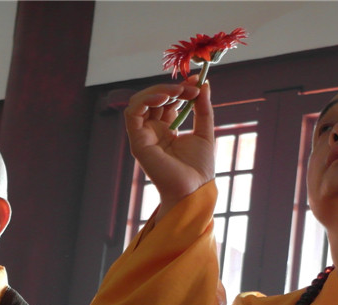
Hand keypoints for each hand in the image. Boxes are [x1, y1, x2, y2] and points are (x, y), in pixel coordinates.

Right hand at [124, 78, 214, 219]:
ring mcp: (143, 137)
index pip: (167, 101)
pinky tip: (164, 97)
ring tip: (178, 91)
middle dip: (172, 88)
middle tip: (191, 87)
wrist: (194, 190)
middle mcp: (152, 132)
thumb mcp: (205, 132)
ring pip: (139, 102)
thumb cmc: (199, 169)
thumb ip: (203, 109)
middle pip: (153, 99)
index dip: (180, 88)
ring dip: (158, 91)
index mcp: (166, 130)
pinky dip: (146, 100)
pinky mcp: (138, 142)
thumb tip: (203, 84)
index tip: (197, 81)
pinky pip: (132, 113)